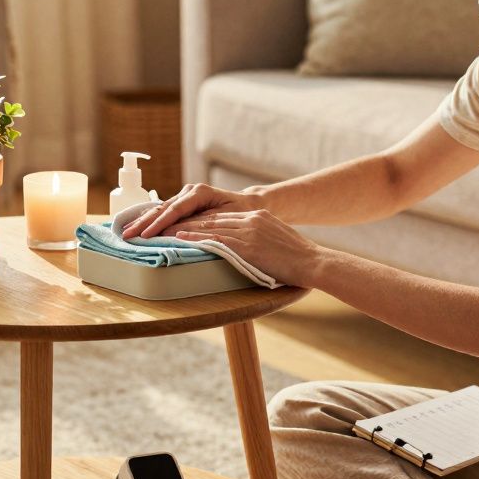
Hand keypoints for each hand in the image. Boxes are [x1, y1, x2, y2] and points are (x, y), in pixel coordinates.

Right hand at [121, 182, 263, 238]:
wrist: (247, 205)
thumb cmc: (241, 213)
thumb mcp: (227, 219)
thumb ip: (205, 224)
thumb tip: (181, 233)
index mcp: (200, 192)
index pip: (175, 210)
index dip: (159, 223)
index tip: (145, 235)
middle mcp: (189, 192)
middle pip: (162, 208)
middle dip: (143, 222)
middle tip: (126, 235)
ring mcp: (184, 196)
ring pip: (159, 209)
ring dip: (142, 221)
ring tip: (125, 231)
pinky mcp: (181, 204)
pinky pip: (162, 212)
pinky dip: (148, 220)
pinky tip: (134, 226)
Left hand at [166, 209, 321, 287]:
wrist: (313, 261)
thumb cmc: (299, 258)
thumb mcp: (278, 239)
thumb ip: (261, 239)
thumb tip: (251, 249)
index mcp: (259, 216)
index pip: (223, 216)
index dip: (201, 219)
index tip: (185, 221)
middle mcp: (251, 219)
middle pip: (212, 218)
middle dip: (188, 221)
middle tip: (167, 223)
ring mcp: (249, 231)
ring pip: (210, 227)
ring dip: (185, 229)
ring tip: (166, 231)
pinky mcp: (247, 245)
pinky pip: (216, 240)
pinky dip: (196, 238)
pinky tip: (181, 238)